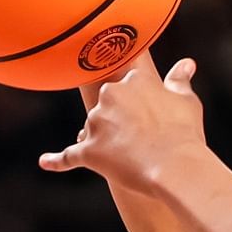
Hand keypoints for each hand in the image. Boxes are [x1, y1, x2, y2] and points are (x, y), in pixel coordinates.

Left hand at [39, 56, 205, 190]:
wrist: (176, 168)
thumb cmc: (185, 134)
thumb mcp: (187, 102)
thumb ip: (179, 81)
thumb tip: (185, 63)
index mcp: (134, 79)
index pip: (123, 71)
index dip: (125, 78)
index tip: (125, 78)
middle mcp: (110, 95)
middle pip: (106, 103)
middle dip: (117, 117)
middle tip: (140, 134)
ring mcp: (96, 122)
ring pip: (92, 127)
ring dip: (105, 139)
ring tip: (131, 156)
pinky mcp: (89, 151)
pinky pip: (68, 156)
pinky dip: (56, 160)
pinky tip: (45, 162)